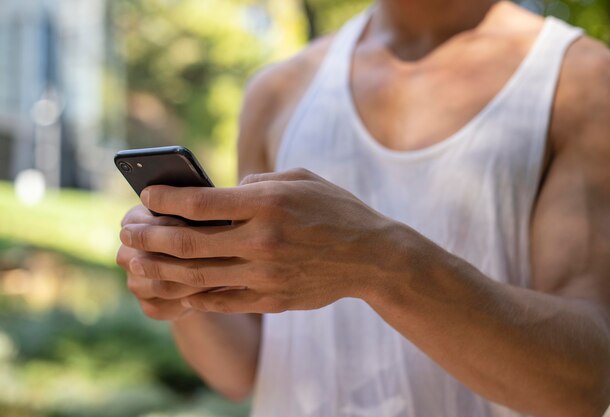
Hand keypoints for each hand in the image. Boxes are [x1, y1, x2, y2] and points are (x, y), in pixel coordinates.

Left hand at [119, 169, 401, 313]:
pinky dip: (193, 293)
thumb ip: (257, 183)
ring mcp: (266, 275)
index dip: (165, 199)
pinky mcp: (271, 299)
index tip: (146, 196)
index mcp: (268, 204)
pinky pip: (220, 301)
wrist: (372, 256)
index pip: (200, 203)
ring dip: (159, 268)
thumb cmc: (335, 210)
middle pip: (188, 243)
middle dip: (149, 236)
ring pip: (197, 277)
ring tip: (137, 261)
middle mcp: (262, 241)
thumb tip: (220, 193)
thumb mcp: (300, 178)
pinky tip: (177, 285)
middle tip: (127, 230)